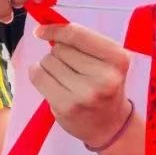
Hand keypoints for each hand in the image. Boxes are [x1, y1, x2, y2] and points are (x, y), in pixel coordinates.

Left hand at [28, 23, 131, 148]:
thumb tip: (45, 29)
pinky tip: (48, 81)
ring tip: (64, 77)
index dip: (55, 29)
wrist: (111, 125)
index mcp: (118, 58)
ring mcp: (85, 93)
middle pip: (60, 48)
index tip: (42, 30)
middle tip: (70, 66)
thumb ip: (84, 42)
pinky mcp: (66, 107)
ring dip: (49, 65)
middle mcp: (104, 76)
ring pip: (48, 61)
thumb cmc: (106, 85)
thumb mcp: (108, 60)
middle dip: (58, 52)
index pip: (77, 34)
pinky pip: (38, 77)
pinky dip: (38, 74)